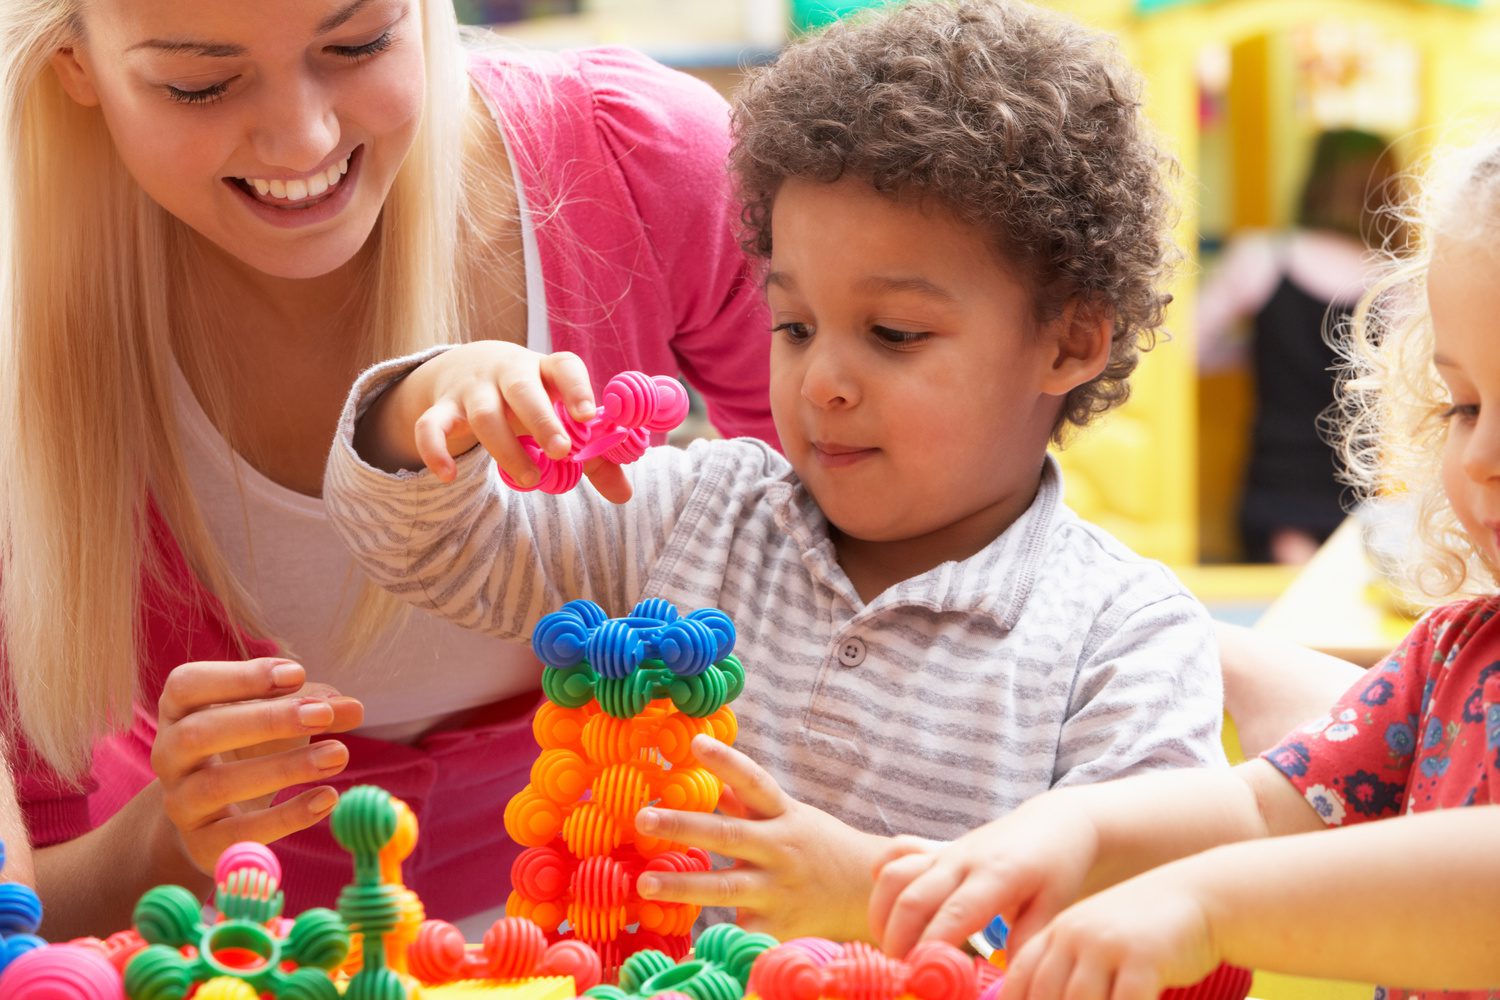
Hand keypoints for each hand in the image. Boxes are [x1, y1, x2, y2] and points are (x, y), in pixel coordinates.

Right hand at [152, 658, 363, 874]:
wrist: (212, 817)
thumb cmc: (247, 748)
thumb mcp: (276, 719)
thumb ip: (312, 706)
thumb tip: (353, 709)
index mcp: (178, 711)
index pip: (187, 685)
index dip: (239, 677)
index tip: (297, 675)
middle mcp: (168, 754)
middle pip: (200, 732)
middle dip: (267, 720)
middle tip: (323, 716)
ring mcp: (179, 802)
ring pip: (218, 784)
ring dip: (284, 768)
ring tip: (338, 755)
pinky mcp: (201, 843)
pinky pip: (239, 833)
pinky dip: (287, 817)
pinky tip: (328, 798)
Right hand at [357, 342, 630, 501]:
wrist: (469, 366)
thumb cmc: (531, 400)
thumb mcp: (560, 416)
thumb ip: (593, 455)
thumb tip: (624, 496)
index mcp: (546, 370)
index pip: (564, 367)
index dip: (577, 388)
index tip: (589, 414)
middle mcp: (509, 372)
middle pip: (522, 389)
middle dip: (541, 419)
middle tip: (561, 451)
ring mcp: (473, 389)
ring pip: (484, 414)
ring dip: (504, 448)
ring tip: (529, 480)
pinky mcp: (442, 407)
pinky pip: (431, 425)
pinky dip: (435, 449)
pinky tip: (447, 476)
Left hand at [633, 734, 887, 940]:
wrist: (867, 894)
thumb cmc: (820, 848)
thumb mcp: (792, 816)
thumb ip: (750, 803)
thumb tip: (712, 779)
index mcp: (784, 816)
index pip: (754, 782)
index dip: (727, 762)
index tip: (696, 742)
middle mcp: (780, 849)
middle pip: (727, 834)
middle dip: (683, 826)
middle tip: (642, 818)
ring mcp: (777, 889)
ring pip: (724, 887)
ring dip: (682, 886)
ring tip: (644, 883)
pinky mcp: (776, 926)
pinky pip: (739, 929)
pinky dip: (715, 935)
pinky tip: (683, 941)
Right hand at [869, 793, 1098, 957]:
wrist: (1053, 821)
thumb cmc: (1056, 866)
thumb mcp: (1053, 906)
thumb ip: (1026, 941)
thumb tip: (1005, 979)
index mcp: (996, 876)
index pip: (954, 914)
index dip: (931, 946)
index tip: (922, 976)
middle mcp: (962, 861)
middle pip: (913, 898)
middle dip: (897, 941)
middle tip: (901, 974)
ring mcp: (945, 852)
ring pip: (894, 876)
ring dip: (882, 916)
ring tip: (891, 950)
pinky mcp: (935, 848)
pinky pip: (896, 854)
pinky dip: (881, 879)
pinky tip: (886, 907)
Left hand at [999, 866, 1218, 999]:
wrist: (1201, 898)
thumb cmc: (1146, 932)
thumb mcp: (1100, 941)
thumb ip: (1072, 970)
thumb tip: (1049, 996)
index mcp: (1060, 931)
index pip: (1022, 976)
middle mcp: (1076, 935)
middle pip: (1048, 995)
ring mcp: (1108, 945)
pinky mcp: (1143, 958)